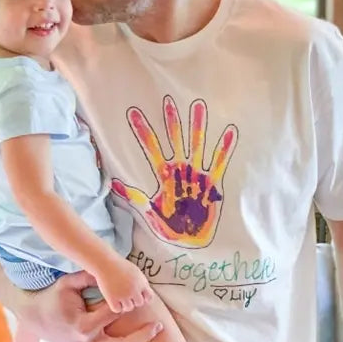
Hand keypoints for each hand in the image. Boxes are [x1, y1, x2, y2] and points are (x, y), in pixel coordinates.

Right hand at [13, 270, 160, 341]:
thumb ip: (89, 276)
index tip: (141, 298)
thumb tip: (109, 270)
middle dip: (142, 337)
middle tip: (158, 326)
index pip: (113, 315)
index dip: (127, 305)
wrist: (35, 317)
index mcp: (83, 325)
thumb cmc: (53, 297)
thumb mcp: (69, 283)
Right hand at [95, 259, 153, 313]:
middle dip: (133, 300)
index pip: (149, 297)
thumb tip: (144, 295)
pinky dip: (115, 306)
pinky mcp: (113, 299)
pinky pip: (117, 309)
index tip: (136, 293)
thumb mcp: (135, 271)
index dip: (143, 296)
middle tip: (125, 293)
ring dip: (124, 304)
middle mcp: (134, 290)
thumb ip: (141, 283)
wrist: (104, 263)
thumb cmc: (119, 265)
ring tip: (118, 294)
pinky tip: (112, 298)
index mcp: (142, 282)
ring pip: (128, 308)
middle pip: (139, 303)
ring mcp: (124, 295)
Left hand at [111, 95, 237, 246]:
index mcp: (164, 175)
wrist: (190, 241)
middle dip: (172, 121)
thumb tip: (113, 184)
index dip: (143, 132)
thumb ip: (134, 197)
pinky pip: (218, 163)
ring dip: (198, 127)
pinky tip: (228, 132)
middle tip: (167, 100)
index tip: (133, 113)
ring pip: (197, 145)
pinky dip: (223, 149)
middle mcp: (180, 170)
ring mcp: (196, 175)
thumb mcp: (148, 212)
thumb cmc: (170, 227)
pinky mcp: (211, 183)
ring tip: (199, 106)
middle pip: (175, 140)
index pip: (151, 148)